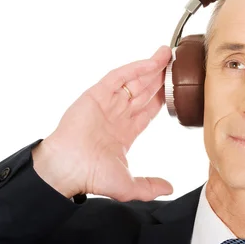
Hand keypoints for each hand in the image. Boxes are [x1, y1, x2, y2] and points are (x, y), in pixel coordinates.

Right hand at [32, 46, 173, 200]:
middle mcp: (116, 115)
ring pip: (133, 81)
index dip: (162, 98)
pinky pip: (118, 77)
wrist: (68, 169)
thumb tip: (169, 189)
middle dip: (159, 78)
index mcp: (124, 132)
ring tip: (167, 54)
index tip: (176, 89)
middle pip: (143, 91)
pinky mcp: (95, 95)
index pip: (147, 110)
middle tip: (176, 65)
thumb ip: (150, 186)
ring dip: (150, 68)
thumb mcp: (128, 185)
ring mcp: (106, 103)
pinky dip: (135, 68)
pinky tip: (150, 62)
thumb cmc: (90, 176)